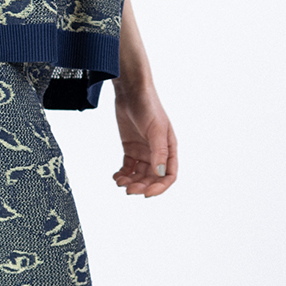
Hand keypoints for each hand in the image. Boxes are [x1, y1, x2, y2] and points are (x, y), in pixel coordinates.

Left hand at [112, 80, 177, 196]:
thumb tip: (160, 174)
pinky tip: (116, 176)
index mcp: (169, 149)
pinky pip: (128, 167)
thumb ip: (159, 151)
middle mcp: (157, 152)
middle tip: (129, 190)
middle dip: (142, 186)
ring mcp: (143, 151)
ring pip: (139, 175)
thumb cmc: (149, 106)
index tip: (147, 194)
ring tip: (120, 183)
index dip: (160, 187)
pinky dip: (123, 174)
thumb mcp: (156, 129)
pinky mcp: (130, 148)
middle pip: (152, 178)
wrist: (131, 91)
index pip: (168, 175)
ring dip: (131, 182)